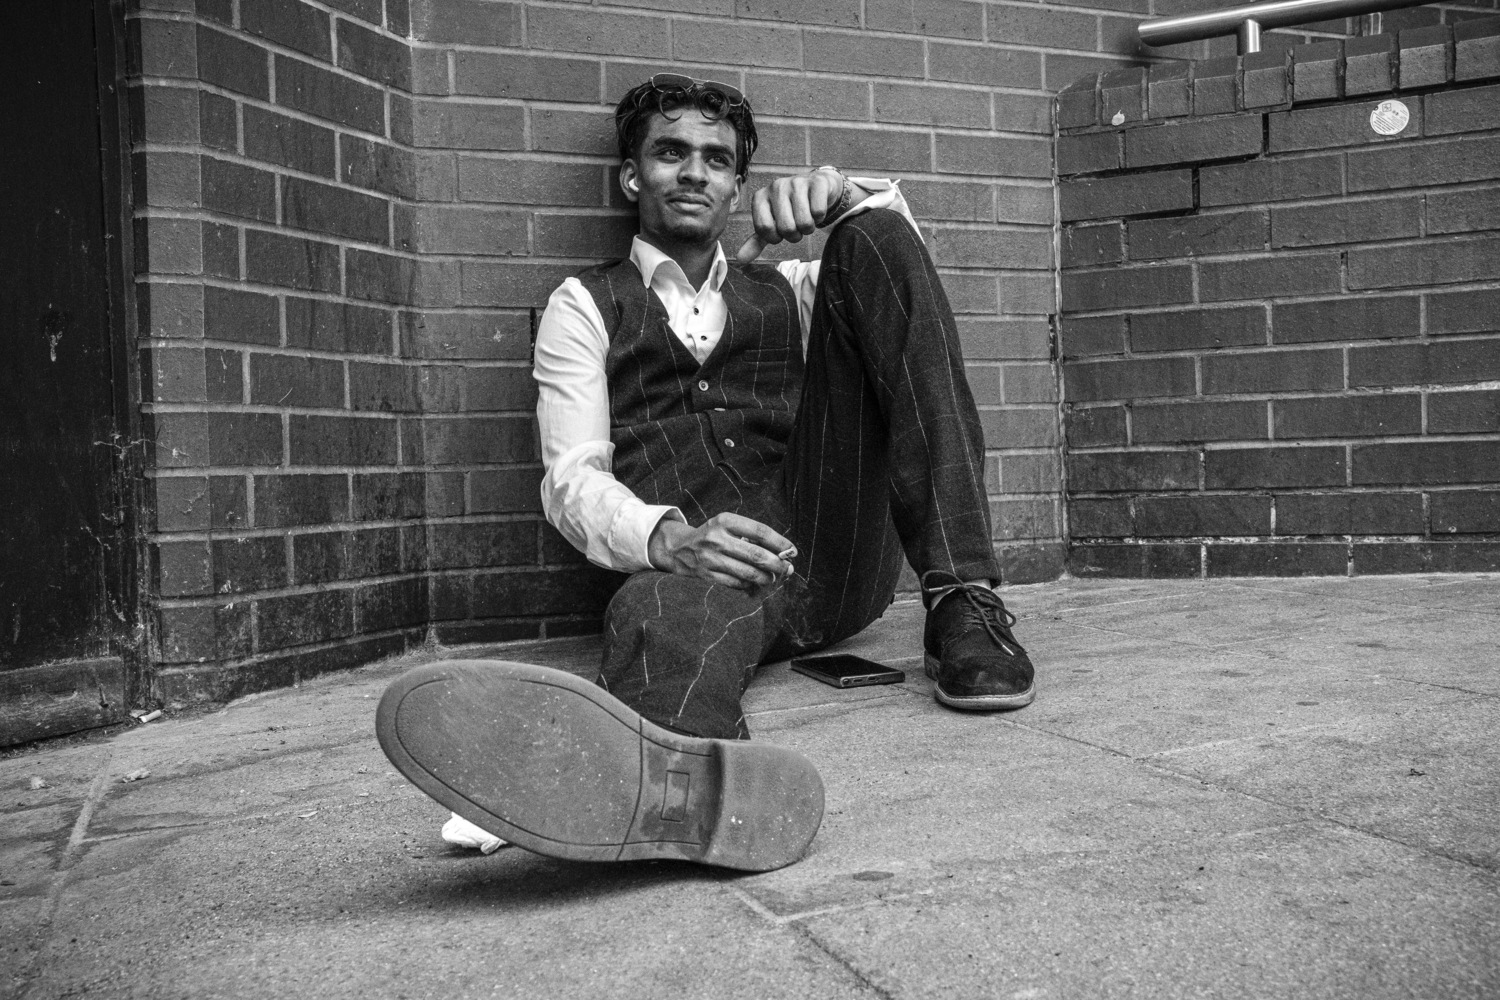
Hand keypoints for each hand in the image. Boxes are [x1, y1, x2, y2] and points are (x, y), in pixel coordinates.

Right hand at [648, 513, 796, 590]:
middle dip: (777, 564)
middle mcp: (717, 538)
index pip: (760, 531)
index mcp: (725, 520)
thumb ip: (751, 535)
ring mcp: (711, 558)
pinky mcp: (707, 575)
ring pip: (748, 572)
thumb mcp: (728, 525)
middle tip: (788, 569)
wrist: (680, 548)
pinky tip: (755, 583)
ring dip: (767, 578)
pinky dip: (750, 585)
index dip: (780, 543)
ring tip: (773, 578)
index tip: (792, 551)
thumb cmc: (713, 536)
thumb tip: (783, 552)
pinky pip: (737, 583)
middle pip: (756, 555)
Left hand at [735, 166, 844, 262]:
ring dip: (808, 228)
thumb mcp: (772, 224)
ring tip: (806, 217)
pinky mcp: (816, 182)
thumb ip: (756, 242)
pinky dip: (820, 217)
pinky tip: (816, 208)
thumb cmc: (790, 209)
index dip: (776, 237)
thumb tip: (740, 260)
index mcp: (760, 197)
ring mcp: (796, 182)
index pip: (764, 229)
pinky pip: (818, 212)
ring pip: (804, 222)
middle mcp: (776, 187)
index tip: (780, 232)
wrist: (815, 188)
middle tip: (796, 226)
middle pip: (786, 228)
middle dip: (795, 235)